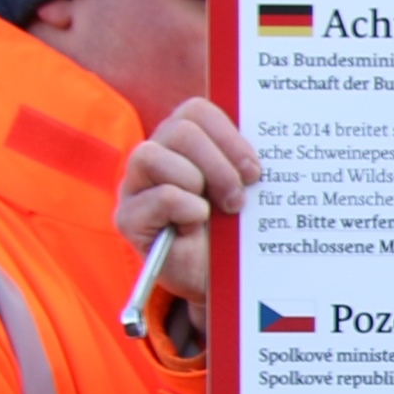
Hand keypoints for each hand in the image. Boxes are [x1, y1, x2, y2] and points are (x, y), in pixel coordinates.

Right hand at [115, 98, 261, 306]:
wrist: (216, 282)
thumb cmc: (230, 232)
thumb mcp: (242, 190)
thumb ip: (243, 162)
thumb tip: (265, 143)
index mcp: (183, 142)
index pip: (196, 111)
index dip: (228, 134)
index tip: (254, 169)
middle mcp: (155, 155)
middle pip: (179, 130)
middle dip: (218, 164)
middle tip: (238, 197)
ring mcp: (134, 186)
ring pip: (155, 155)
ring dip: (197, 183)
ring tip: (215, 212)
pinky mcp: (127, 217)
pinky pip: (159, 197)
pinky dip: (186, 209)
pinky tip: (194, 226)